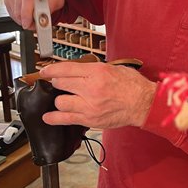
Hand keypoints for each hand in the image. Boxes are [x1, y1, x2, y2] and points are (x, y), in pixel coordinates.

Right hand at [4, 0, 64, 29]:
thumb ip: (53, 4)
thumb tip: (45, 15)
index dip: (27, 13)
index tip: (28, 24)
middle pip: (19, 9)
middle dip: (29, 21)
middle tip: (38, 23)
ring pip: (15, 14)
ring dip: (25, 20)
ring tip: (34, 16)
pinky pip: (12, 13)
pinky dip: (20, 17)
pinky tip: (27, 12)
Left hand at [40, 61, 155, 128]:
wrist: (143, 104)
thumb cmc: (132, 86)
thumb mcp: (113, 68)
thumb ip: (93, 69)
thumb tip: (75, 70)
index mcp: (96, 72)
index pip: (65, 69)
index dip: (50, 70)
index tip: (44, 71)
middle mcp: (91, 88)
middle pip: (60, 84)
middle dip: (57, 83)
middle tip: (60, 84)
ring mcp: (89, 106)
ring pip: (60, 102)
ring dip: (60, 100)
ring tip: (64, 98)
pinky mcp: (90, 119)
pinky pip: (66, 119)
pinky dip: (54, 118)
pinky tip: (48, 117)